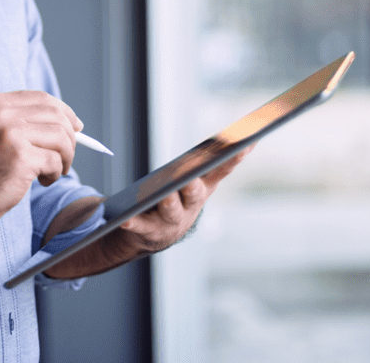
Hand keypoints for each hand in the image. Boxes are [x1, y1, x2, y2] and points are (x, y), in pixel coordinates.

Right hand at [0, 90, 82, 228]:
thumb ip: (22, 121)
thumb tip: (70, 121)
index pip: (42, 98)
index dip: (64, 111)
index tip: (76, 127)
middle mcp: (2, 113)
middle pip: (56, 115)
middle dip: (69, 137)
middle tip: (64, 156)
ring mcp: (11, 133)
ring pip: (61, 137)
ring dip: (65, 157)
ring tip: (52, 171)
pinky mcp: (21, 157)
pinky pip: (55, 160)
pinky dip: (55, 173)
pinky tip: (41, 181)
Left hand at [119, 146, 253, 253]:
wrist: (157, 233)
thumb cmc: (178, 196)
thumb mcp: (196, 178)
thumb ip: (212, 159)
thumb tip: (238, 135)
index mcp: (203, 188)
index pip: (222, 169)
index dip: (234, 157)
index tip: (246, 143)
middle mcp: (190, 206)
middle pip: (194, 194)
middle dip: (194, 186)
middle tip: (192, 177)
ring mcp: (170, 220)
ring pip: (170, 210)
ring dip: (169, 202)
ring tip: (165, 194)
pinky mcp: (148, 229)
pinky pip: (139, 224)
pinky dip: (132, 221)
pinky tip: (124, 218)